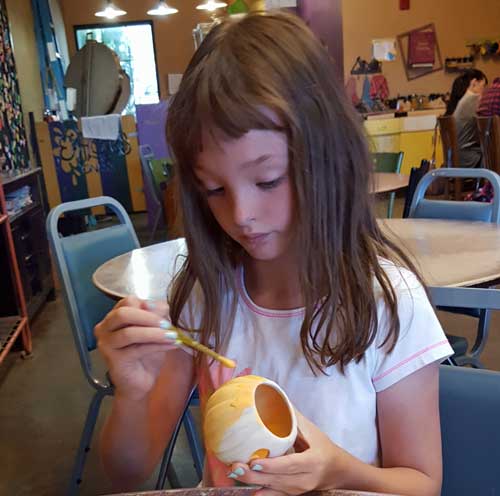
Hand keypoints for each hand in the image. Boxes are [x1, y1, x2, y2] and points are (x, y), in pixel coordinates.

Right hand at [94, 296, 178, 400]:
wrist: (140, 381)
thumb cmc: (146, 353)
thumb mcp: (154, 328)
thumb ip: (156, 313)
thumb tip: (157, 305)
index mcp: (113, 316)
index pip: (128, 301)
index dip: (148, 305)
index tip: (164, 314)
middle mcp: (104, 328)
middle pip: (123, 314)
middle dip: (148, 317)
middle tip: (167, 324)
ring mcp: (106, 345)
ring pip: (129, 333)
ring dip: (154, 333)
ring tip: (172, 336)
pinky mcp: (113, 360)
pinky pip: (137, 349)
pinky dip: (157, 345)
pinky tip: (172, 344)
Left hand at [228, 410, 349, 495]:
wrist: (337, 470)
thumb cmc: (322, 446)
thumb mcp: (310, 430)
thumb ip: (292, 416)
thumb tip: (274, 396)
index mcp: (312, 462)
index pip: (290, 465)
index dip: (272, 466)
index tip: (254, 462)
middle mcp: (306, 479)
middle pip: (278, 480)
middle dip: (254, 476)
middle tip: (235, 467)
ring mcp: (298, 490)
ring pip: (273, 490)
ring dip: (252, 483)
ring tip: (234, 473)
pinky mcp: (292, 494)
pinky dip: (259, 492)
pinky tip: (245, 488)